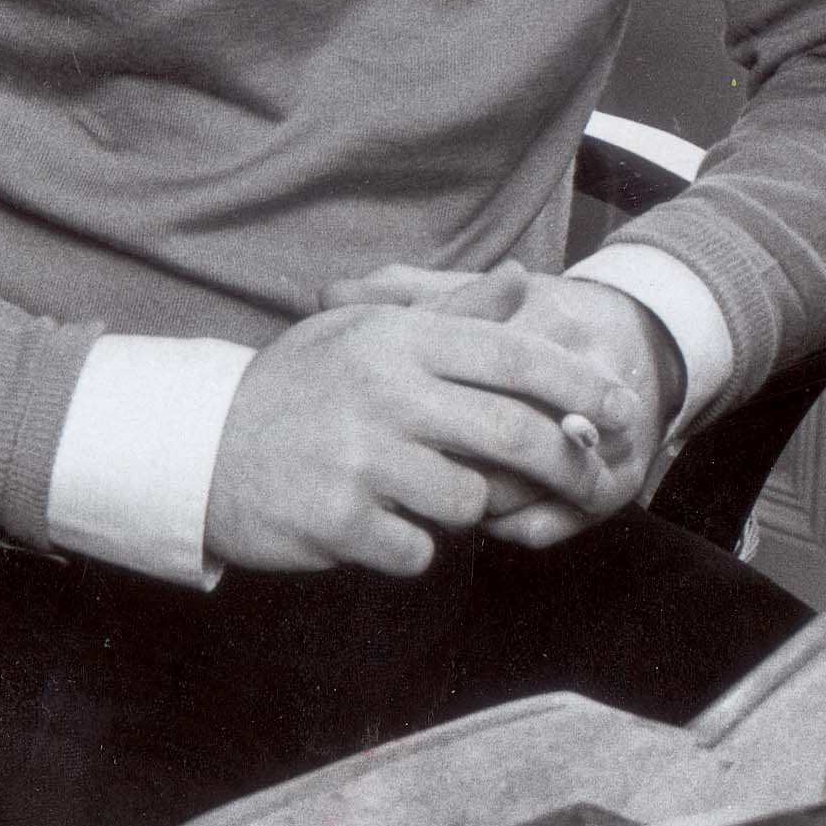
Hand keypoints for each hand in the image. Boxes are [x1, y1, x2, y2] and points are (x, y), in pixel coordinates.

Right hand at [202, 269, 630, 577]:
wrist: (200, 448)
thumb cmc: (296, 386)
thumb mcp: (366, 331)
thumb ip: (449, 311)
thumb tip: (519, 275)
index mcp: (398, 341)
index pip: (513, 355)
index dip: (579, 384)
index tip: (625, 408)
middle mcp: (386, 394)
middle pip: (513, 433)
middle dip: (568, 463)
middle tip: (593, 482)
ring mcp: (361, 460)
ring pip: (470, 500)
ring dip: (467, 508)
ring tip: (427, 494)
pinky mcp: (339, 521)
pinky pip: (418, 551)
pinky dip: (412, 547)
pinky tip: (381, 526)